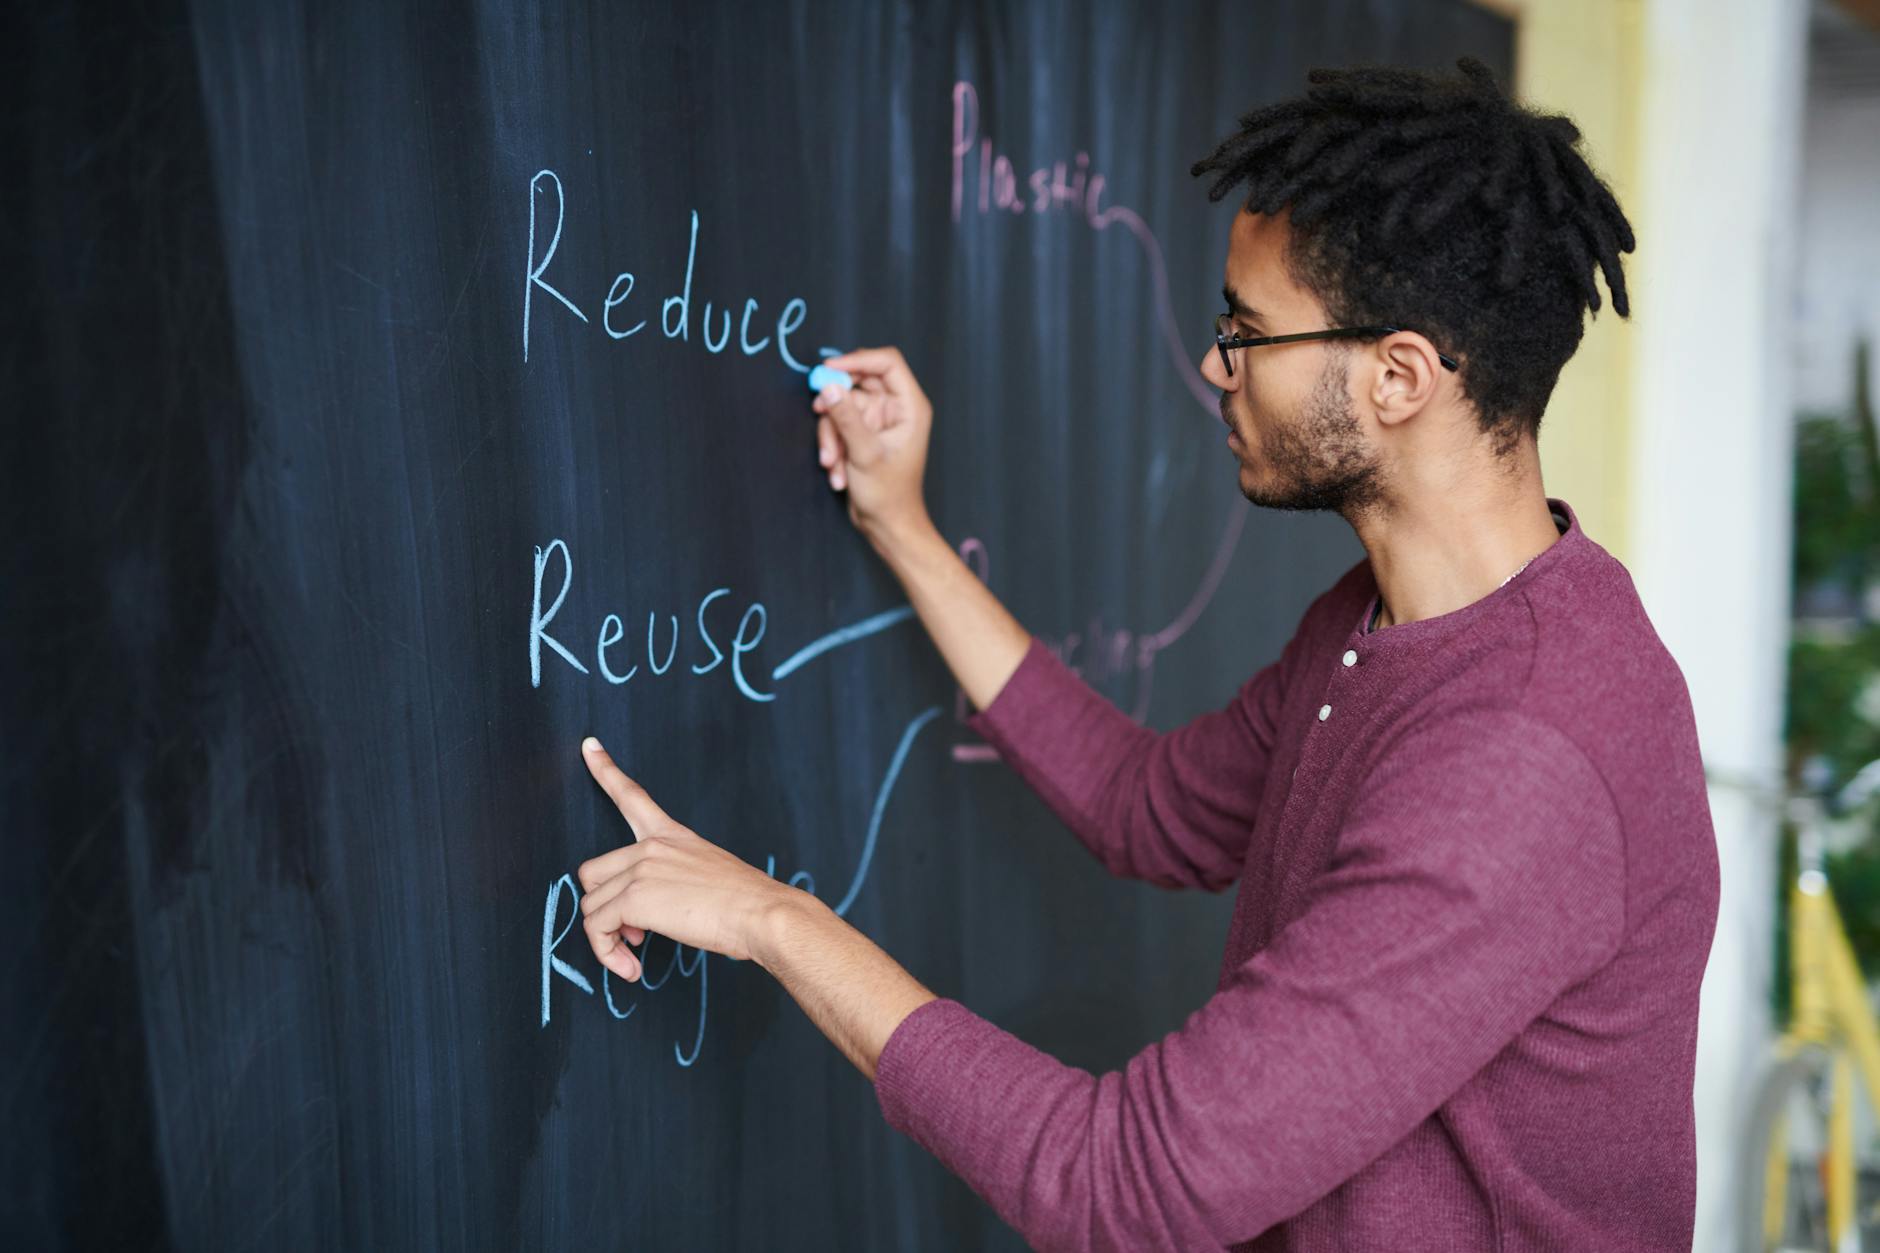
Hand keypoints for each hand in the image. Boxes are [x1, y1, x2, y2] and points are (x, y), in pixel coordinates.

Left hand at [575, 737, 798, 981]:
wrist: (762, 913)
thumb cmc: (746, 904)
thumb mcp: (707, 876)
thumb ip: (671, 883)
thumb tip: (641, 920)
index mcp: (671, 835)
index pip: (632, 796)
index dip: (605, 770)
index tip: (588, 747)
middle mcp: (650, 846)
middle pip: (592, 873)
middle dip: (603, 908)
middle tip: (632, 935)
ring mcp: (640, 868)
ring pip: (591, 906)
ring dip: (606, 938)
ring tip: (633, 957)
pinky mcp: (634, 898)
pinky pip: (597, 929)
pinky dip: (607, 954)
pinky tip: (631, 968)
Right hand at [810, 346, 934, 546]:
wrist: (886, 524)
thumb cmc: (889, 494)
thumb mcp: (864, 454)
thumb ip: (846, 418)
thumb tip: (828, 387)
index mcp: (910, 406)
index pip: (887, 363)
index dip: (858, 359)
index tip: (829, 368)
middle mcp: (895, 408)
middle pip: (859, 381)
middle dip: (836, 402)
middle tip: (818, 409)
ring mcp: (877, 420)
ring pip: (842, 406)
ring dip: (832, 434)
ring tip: (833, 462)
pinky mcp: (862, 433)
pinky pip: (838, 424)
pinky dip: (833, 445)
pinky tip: (838, 471)